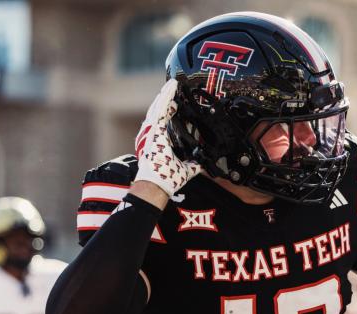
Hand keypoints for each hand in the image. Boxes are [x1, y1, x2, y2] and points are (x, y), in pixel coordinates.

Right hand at [133, 79, 201, 199]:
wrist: (156, 185)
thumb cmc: (166, 180)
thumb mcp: (186, 169)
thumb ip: (194, 163)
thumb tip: (204, 162)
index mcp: (159, 142)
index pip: (163, 122)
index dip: (169, 111)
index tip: (176, 103)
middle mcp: (153, 135)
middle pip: (158, 112)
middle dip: (166, 99)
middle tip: (173, 88)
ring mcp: (151, 132)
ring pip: (158, 108)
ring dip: (166, 95)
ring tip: (172, 85)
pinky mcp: (154, 130)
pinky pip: (160, 110)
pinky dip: (166, 98)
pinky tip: (171, 88)